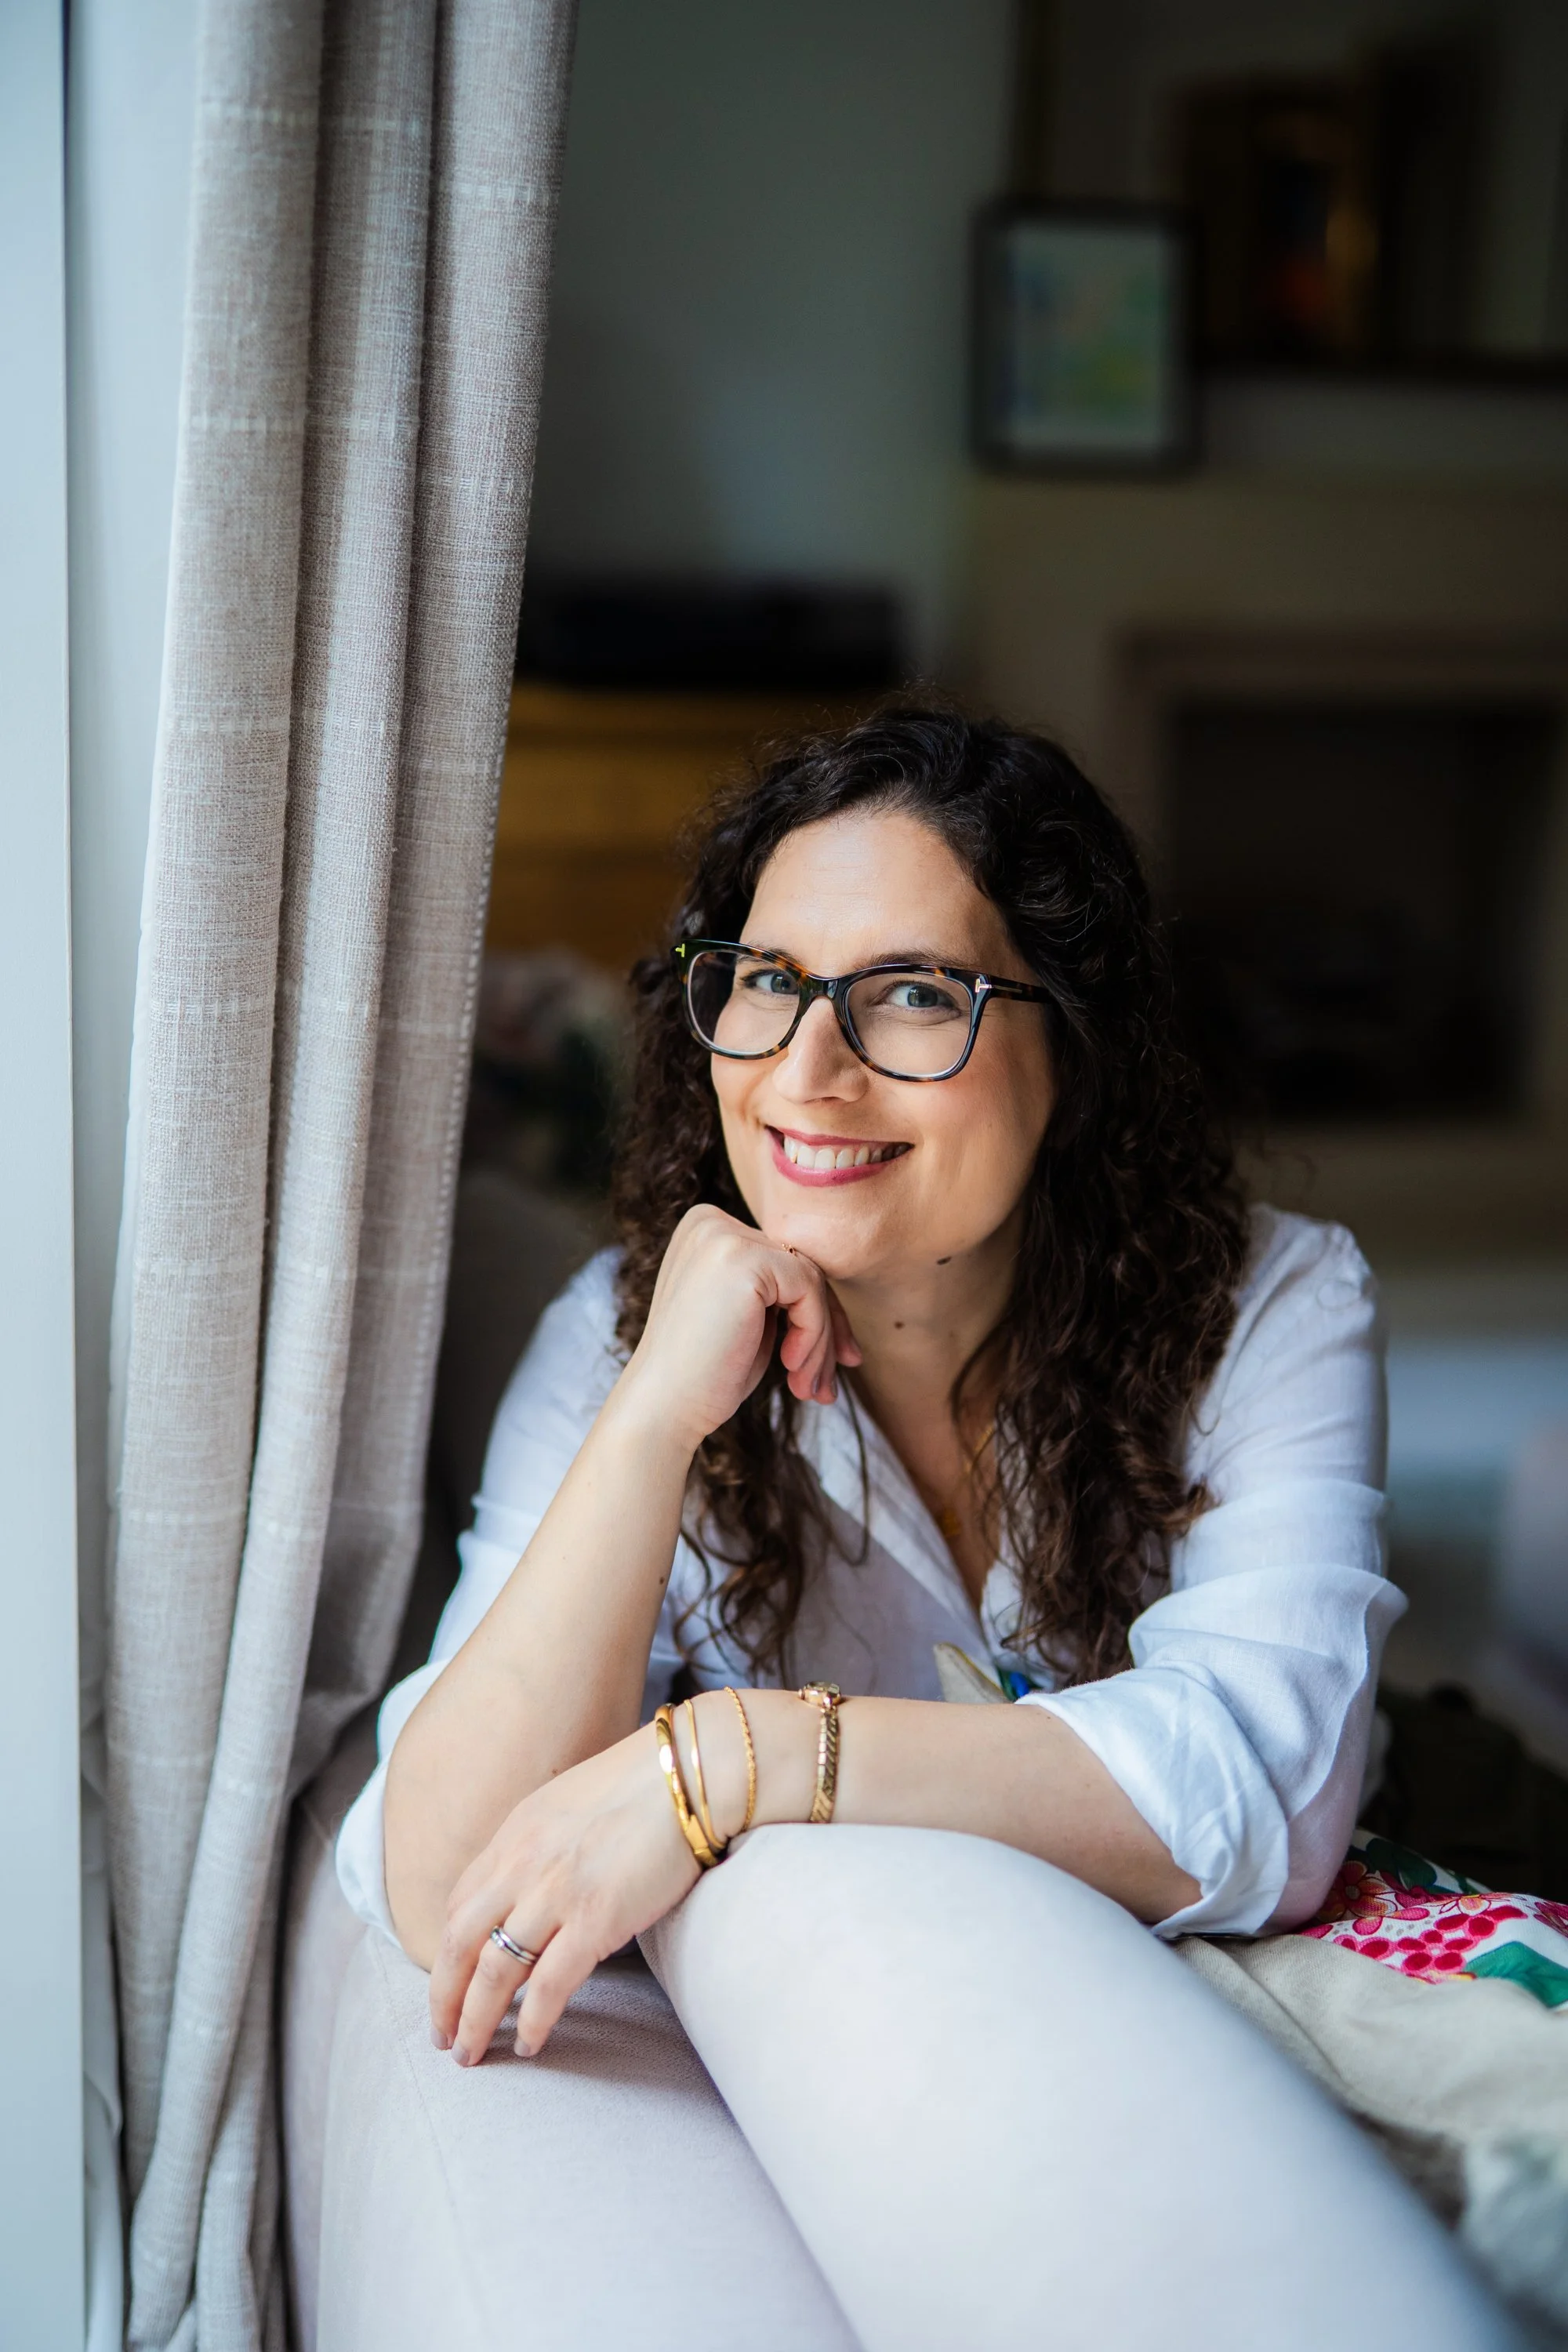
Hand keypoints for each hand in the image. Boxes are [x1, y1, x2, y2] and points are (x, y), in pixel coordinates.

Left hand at [428, 1722, 700, 2063]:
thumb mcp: (568, 1806)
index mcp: (515, 1834)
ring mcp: (556, 1892)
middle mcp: (523, 1864)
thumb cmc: (642, 1786)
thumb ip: (539, 1847)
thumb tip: (530, 1892)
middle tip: (441, 2037)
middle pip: (459, 1943)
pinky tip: (529, 2044)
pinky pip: (549, 1985)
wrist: (690, 1772)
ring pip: (494, 1972)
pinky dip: (532, 2021)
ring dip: (475, 2021)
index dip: (446, 1952)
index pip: (460, 1903)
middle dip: (444, 1998)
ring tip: (471, 2053)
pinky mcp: (595, 1919)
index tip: (446, 1985)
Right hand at [620, 1203, 860, 1449]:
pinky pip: (809, 1289)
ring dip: (821, 1341)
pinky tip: (790, 1366)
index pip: (782, 1261)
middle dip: (824, 1329)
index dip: (814, 1313)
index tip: (832, 1361)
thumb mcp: (747, 1319)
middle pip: (801, 1267)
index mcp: (705, 1230)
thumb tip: (839, 1303)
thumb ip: (780, 1293)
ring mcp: (724, 1236)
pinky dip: (813, 1334)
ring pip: (811, 1280)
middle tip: (827, 1385)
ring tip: (810, 1387)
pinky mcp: (742, 1258)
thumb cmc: (704, 1374)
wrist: (663, 1407)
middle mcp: (710, 1222)